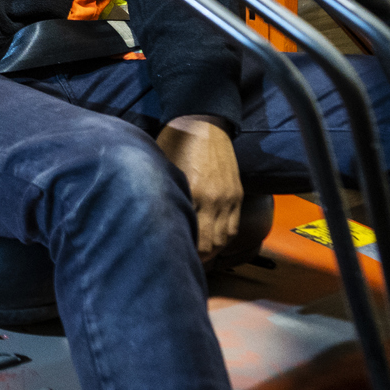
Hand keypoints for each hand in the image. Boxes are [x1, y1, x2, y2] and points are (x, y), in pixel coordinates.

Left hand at [157, 115, 242, 261]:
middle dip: (195, 259)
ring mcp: (228, 198)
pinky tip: (211, 246)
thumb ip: (162, 196)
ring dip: (210, 254)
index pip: (188, 236)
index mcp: (191, 192)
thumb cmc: (173, 143)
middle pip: (207, 244)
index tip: (167, 260)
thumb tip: (152, 221)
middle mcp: (212, 199)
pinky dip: (222, 241)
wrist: (202, 122)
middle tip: (180, 266)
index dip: (179, 252)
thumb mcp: (160, 169)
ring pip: (222, 240)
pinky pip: (233, 227)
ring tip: (196, 261)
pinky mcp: (237, 194)